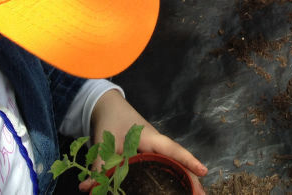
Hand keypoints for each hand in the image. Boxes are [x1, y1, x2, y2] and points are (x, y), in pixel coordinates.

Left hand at [87, 90, 207, 194]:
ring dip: (184, 177)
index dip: (188, 161)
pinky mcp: (149, 153)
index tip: (204, 172)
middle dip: (191, 177)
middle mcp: (157, 144)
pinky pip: (165, 164)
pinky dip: (174, 175)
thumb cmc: (110, 121)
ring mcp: (155, 148)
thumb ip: (97, 167)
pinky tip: (177, 187)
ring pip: (174, 163)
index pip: (172, 150)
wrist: (107, 106)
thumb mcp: (103, 144)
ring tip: (196, 194)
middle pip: (178, 161)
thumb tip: (87, 188)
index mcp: (150, 138)